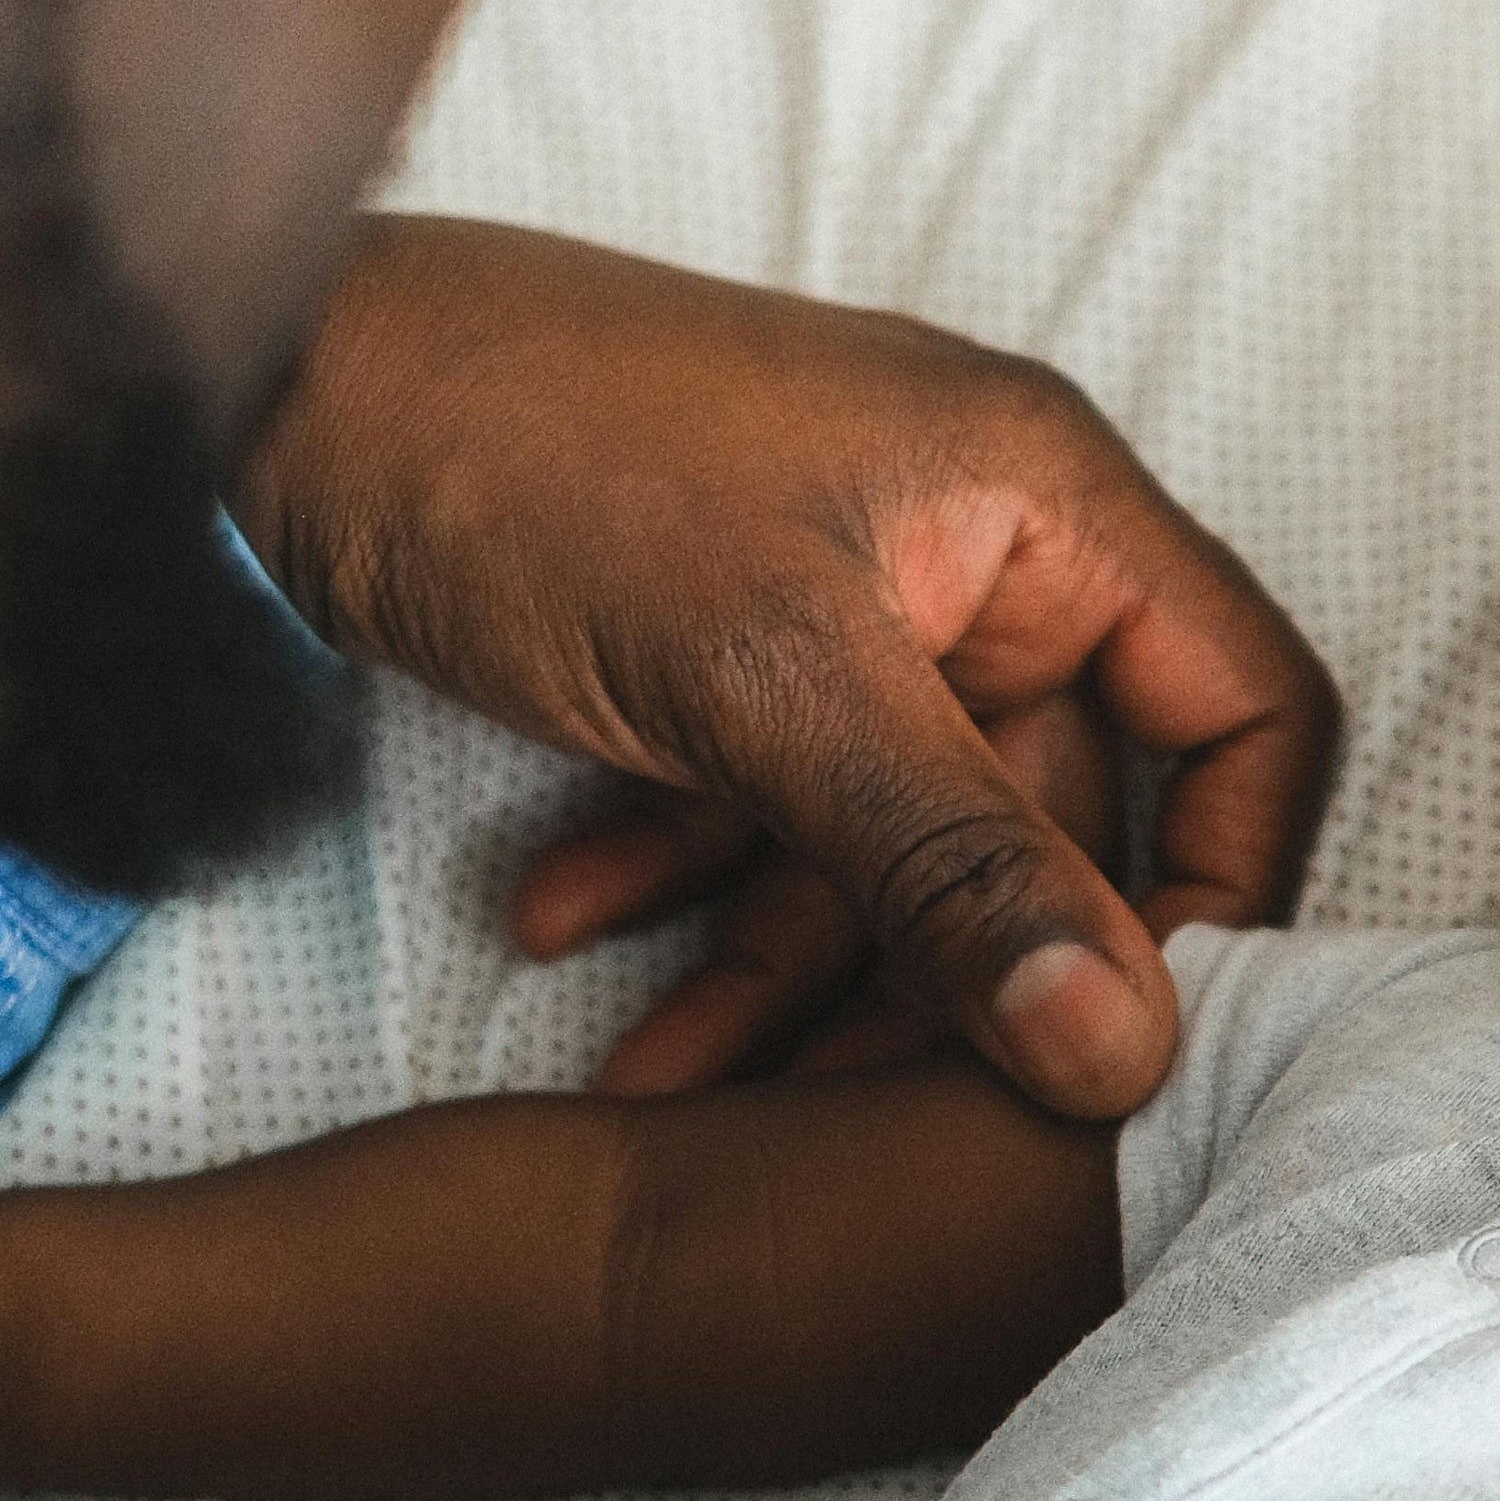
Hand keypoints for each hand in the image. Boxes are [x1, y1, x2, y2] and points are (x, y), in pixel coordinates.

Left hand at [235, 217, 1340, 1119]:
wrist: (253, 368)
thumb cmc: (526, 454)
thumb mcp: (763, 677)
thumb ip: (955, 866)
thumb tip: (1124, 1053)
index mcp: (1045, 505)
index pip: (1246, 711)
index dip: (1223, 886)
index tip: (1131, 1047)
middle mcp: (974, 552)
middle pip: (1056, 817)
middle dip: (953, 982)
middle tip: (859, 1132)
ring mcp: (846, 603)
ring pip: (892, 844)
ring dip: (785, 973)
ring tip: (660, 1091)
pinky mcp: (720, 652)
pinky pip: (763, 811)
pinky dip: (681, 891)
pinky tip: (559, 939)